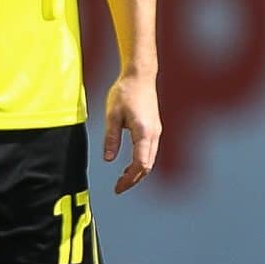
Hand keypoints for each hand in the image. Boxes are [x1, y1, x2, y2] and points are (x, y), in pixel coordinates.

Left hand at [102, 70, 161, 192]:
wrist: (140, 75)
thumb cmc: (125, 92)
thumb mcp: (112, 115)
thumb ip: (111, 138)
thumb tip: (108, 159)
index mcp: (144, 133)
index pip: (140, 164)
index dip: (129, 179)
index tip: (117, 188)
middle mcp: (154, 134)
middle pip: (147, 166)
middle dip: (134, 180)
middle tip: (118, 188)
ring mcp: (156, 131)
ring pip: (150, 160)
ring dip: (138, 172)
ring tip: (122, 179)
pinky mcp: (154, 128)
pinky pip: (150, 152)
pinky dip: (141, 162)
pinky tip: (129, 165)